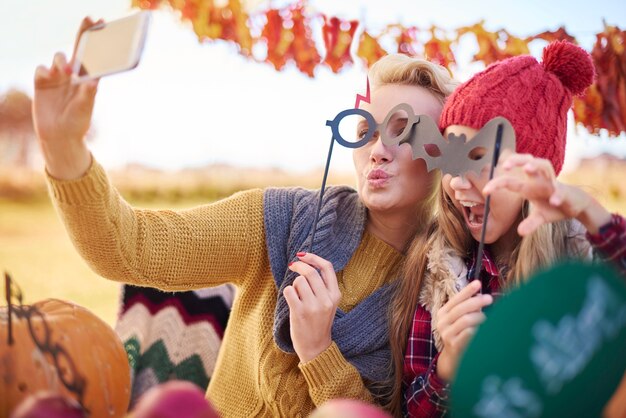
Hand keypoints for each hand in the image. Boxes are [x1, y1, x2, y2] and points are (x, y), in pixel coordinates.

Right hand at [33, 17, 102, 179]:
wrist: (58, 137)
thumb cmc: (77, 124)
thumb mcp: (84, 109)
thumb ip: (88, 94)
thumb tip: (93, 80)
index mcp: (87, 79)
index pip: (93, 55)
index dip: (96, 39)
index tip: (102, 23)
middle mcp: (73, 75)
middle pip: (78, 49)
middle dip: (83, 33)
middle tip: (90, 19)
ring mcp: (57, 78)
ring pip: (58, 58)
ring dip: (61, 60)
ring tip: (65, 70)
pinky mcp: (42, 83)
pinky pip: (41, 69)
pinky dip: (44, 70)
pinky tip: (48, 77)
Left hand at [283, 252, 340, 362]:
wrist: (316, 347)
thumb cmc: (319, 322)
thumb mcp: (328, 303)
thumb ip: (323, 286)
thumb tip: (307, 263)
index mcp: (335, 295)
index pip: (327, 267)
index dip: (314, 257)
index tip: (303, 255)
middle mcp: (326, 300)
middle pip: (310, 272)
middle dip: (298, 266)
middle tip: (292, 266)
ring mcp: (314, 306)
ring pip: (299, 281)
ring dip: (294, 285)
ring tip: (297, 297)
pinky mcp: (300, 312)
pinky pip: (289, 291)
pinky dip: (287, 293)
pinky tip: (291, 301)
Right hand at [435, 280, 491, 380]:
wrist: (453, 359)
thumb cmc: (460, 335)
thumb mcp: (460, 320)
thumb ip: (468, 309)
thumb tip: (481, 296)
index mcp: (443, 313)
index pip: (455, 299)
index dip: (467, 291)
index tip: (478, 283)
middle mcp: (442, 322)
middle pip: (461, 308)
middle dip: (476, 302)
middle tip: (489, 299)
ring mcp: (446, 334)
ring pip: (466, 320)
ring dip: (480, 318)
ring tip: (488, 319)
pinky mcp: (453, 345)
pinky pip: (469, 333)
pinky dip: (478, 330)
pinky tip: (484, 329)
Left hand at [483, 153, 610, 234]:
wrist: (577, 205)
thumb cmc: (553, 207)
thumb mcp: (540, 217)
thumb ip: (530, 224)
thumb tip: (520, 233)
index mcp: (528, 186)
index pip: (509, 181)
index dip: (497, 184)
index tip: (485, 191)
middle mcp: (539, 180)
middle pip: (527, 161)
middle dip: (516, 160)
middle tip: (505, 165)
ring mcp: (552, 183)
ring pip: (545, 166)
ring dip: (536, 166)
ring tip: (527, 168)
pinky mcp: (565, 191)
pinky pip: (560, 190)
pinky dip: (557, 195)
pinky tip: (554, 201)